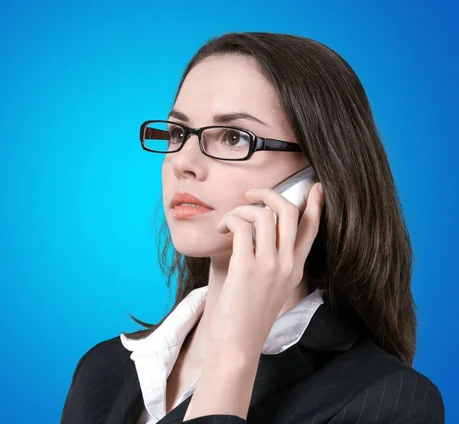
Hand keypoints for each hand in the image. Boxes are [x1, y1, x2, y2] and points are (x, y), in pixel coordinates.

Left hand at [210, 182, 324, 353]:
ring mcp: (269, 266)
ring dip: (240, 210)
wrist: (238, 344)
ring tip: (227, 223)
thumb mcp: (273, 288)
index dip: (316, 205)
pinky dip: (229, 221)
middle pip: (288, 212)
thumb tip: (257, 233)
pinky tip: (221, 229)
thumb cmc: (249, 315)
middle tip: (251, 195)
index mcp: (296, 268)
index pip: (312, 229)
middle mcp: (288, 264)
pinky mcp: (247, 268)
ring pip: (262, 215)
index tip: (316, 187)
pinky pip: (241, 227)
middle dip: (269, 194)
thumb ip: (274, 262)